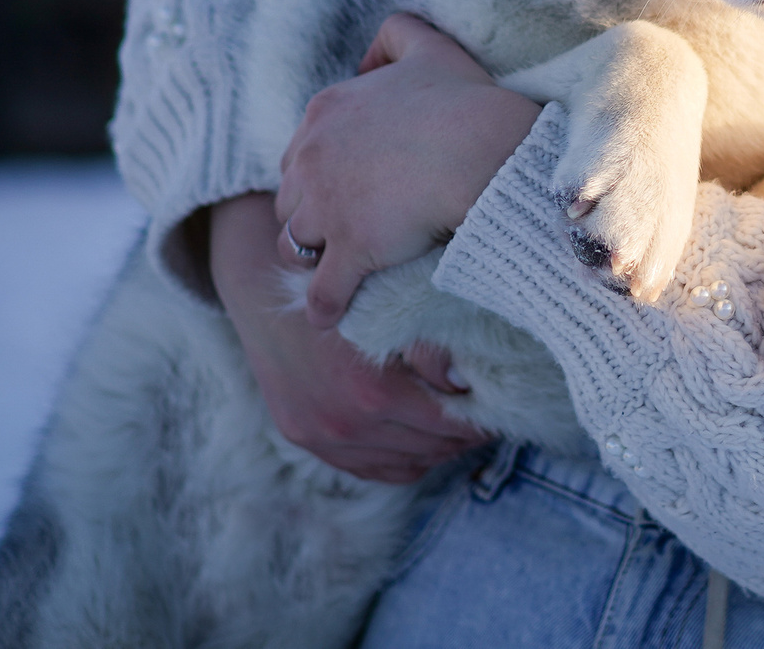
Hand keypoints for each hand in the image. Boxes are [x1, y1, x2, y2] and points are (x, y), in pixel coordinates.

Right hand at [206, 192, 482, 483]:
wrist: (264, 293)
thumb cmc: (340, 294)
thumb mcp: (393, 313)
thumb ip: (431, 350)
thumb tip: (470, 382)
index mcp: (374, 393)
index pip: (448, 426)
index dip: (480, 421)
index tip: (499, 410)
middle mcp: (346, 425)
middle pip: (429, 450)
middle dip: (463, 437)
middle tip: (485, 419)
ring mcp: (321, 438)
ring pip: (401, 466)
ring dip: (435, 453)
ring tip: (457, 431)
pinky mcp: (304, 439)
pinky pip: (366, 470)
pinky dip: (399, 462)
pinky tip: (420, 444)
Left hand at [275, 13, 541, 326]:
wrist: (485, 152)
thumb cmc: (464, 102)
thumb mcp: (430, 49)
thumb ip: (397, 35)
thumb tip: (370, 58)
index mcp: (324, 111)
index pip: (300, 151)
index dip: (322, 171)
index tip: (348, 184)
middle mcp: (311, 158)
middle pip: (289, 197)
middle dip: (310, 212)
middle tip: (343, 225)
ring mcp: (325, 208)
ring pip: (295, 244)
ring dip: (311, 257)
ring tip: (334, 268)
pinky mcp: (348, 251)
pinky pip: (322, 292)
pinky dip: (325, 305)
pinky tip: (332, 314)